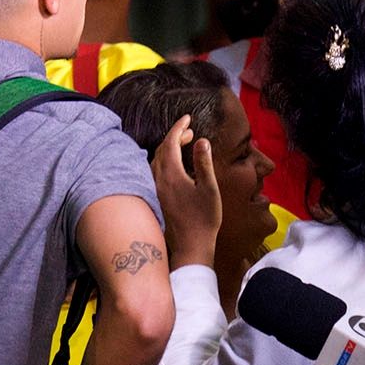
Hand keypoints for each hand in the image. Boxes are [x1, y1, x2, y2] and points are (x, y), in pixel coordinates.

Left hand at [152, 114, 220, 268]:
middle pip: (162, 149)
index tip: (187, 118)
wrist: (190, 246)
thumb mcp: (209, 189)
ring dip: (169, 148)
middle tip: (190, 131)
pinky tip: (174, 165)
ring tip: (185, 144)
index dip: (179, 127)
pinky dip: (164, 160)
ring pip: (156, 160)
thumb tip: (202, 141)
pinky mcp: (155, 197)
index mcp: (171, 174)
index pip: (170, 142)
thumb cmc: (203, 220)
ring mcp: (154, 189)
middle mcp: (158, 179)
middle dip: (175, 136)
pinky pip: (155, 170)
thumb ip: (204, 163)